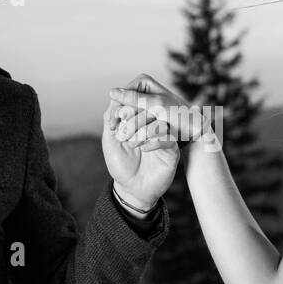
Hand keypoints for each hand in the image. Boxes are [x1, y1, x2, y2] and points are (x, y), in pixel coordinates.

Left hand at [101, 77, 179, 208]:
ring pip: (158, 122)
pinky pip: (167, 138)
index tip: (113, 125)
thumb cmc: (120, 164)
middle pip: (148, 108)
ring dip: (142, 130)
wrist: (132, 189)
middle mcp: (153, 125)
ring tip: (132, 143)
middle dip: (132, 119)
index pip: (136, 101)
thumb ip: (111, 118)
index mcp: (138, 119)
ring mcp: (164, 137)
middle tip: (122, 135)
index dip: (123, 107)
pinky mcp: (172, 150)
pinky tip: (144, 149)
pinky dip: (153, 141)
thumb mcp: (110, 139)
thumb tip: (115, 95)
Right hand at [107, 74, 215, 144]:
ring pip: (126, 115)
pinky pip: (133, 122)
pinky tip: (131, 140)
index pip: (120, 95)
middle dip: (120, 120)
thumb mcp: (156, 106)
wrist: (193, 128)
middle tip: (118, 135)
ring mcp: (143, 102)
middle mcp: (142, 89)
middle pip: (122, 105)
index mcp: (143, 81)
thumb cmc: (178, 115)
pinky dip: (131, 131)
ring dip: (125, 127)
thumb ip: (135, 98)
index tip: (114, 125)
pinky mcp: (146, 114)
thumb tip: (111, 92)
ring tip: (124, 139)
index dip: (116, 111)